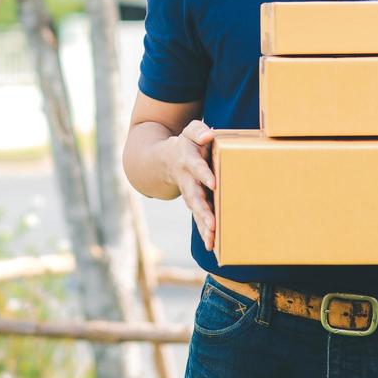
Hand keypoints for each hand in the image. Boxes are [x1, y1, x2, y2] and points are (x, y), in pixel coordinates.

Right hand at [169, 120, 216, 250]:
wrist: (164, 161)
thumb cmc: (186, 144)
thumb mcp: (190, 131)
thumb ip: (198, 131)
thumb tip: (208, 136)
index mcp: (188, 160)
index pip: (196, 167)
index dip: (204, 174)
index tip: (214, 183)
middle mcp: (188, 180)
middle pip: (195, 197)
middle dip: (203, 211)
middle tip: (212, 224)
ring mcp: (189, 194)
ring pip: (196, 212)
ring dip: (203, 226)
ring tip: (212, 241)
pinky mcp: (194, 204)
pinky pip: (198, 219)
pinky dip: (204, 233)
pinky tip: (212, 246)